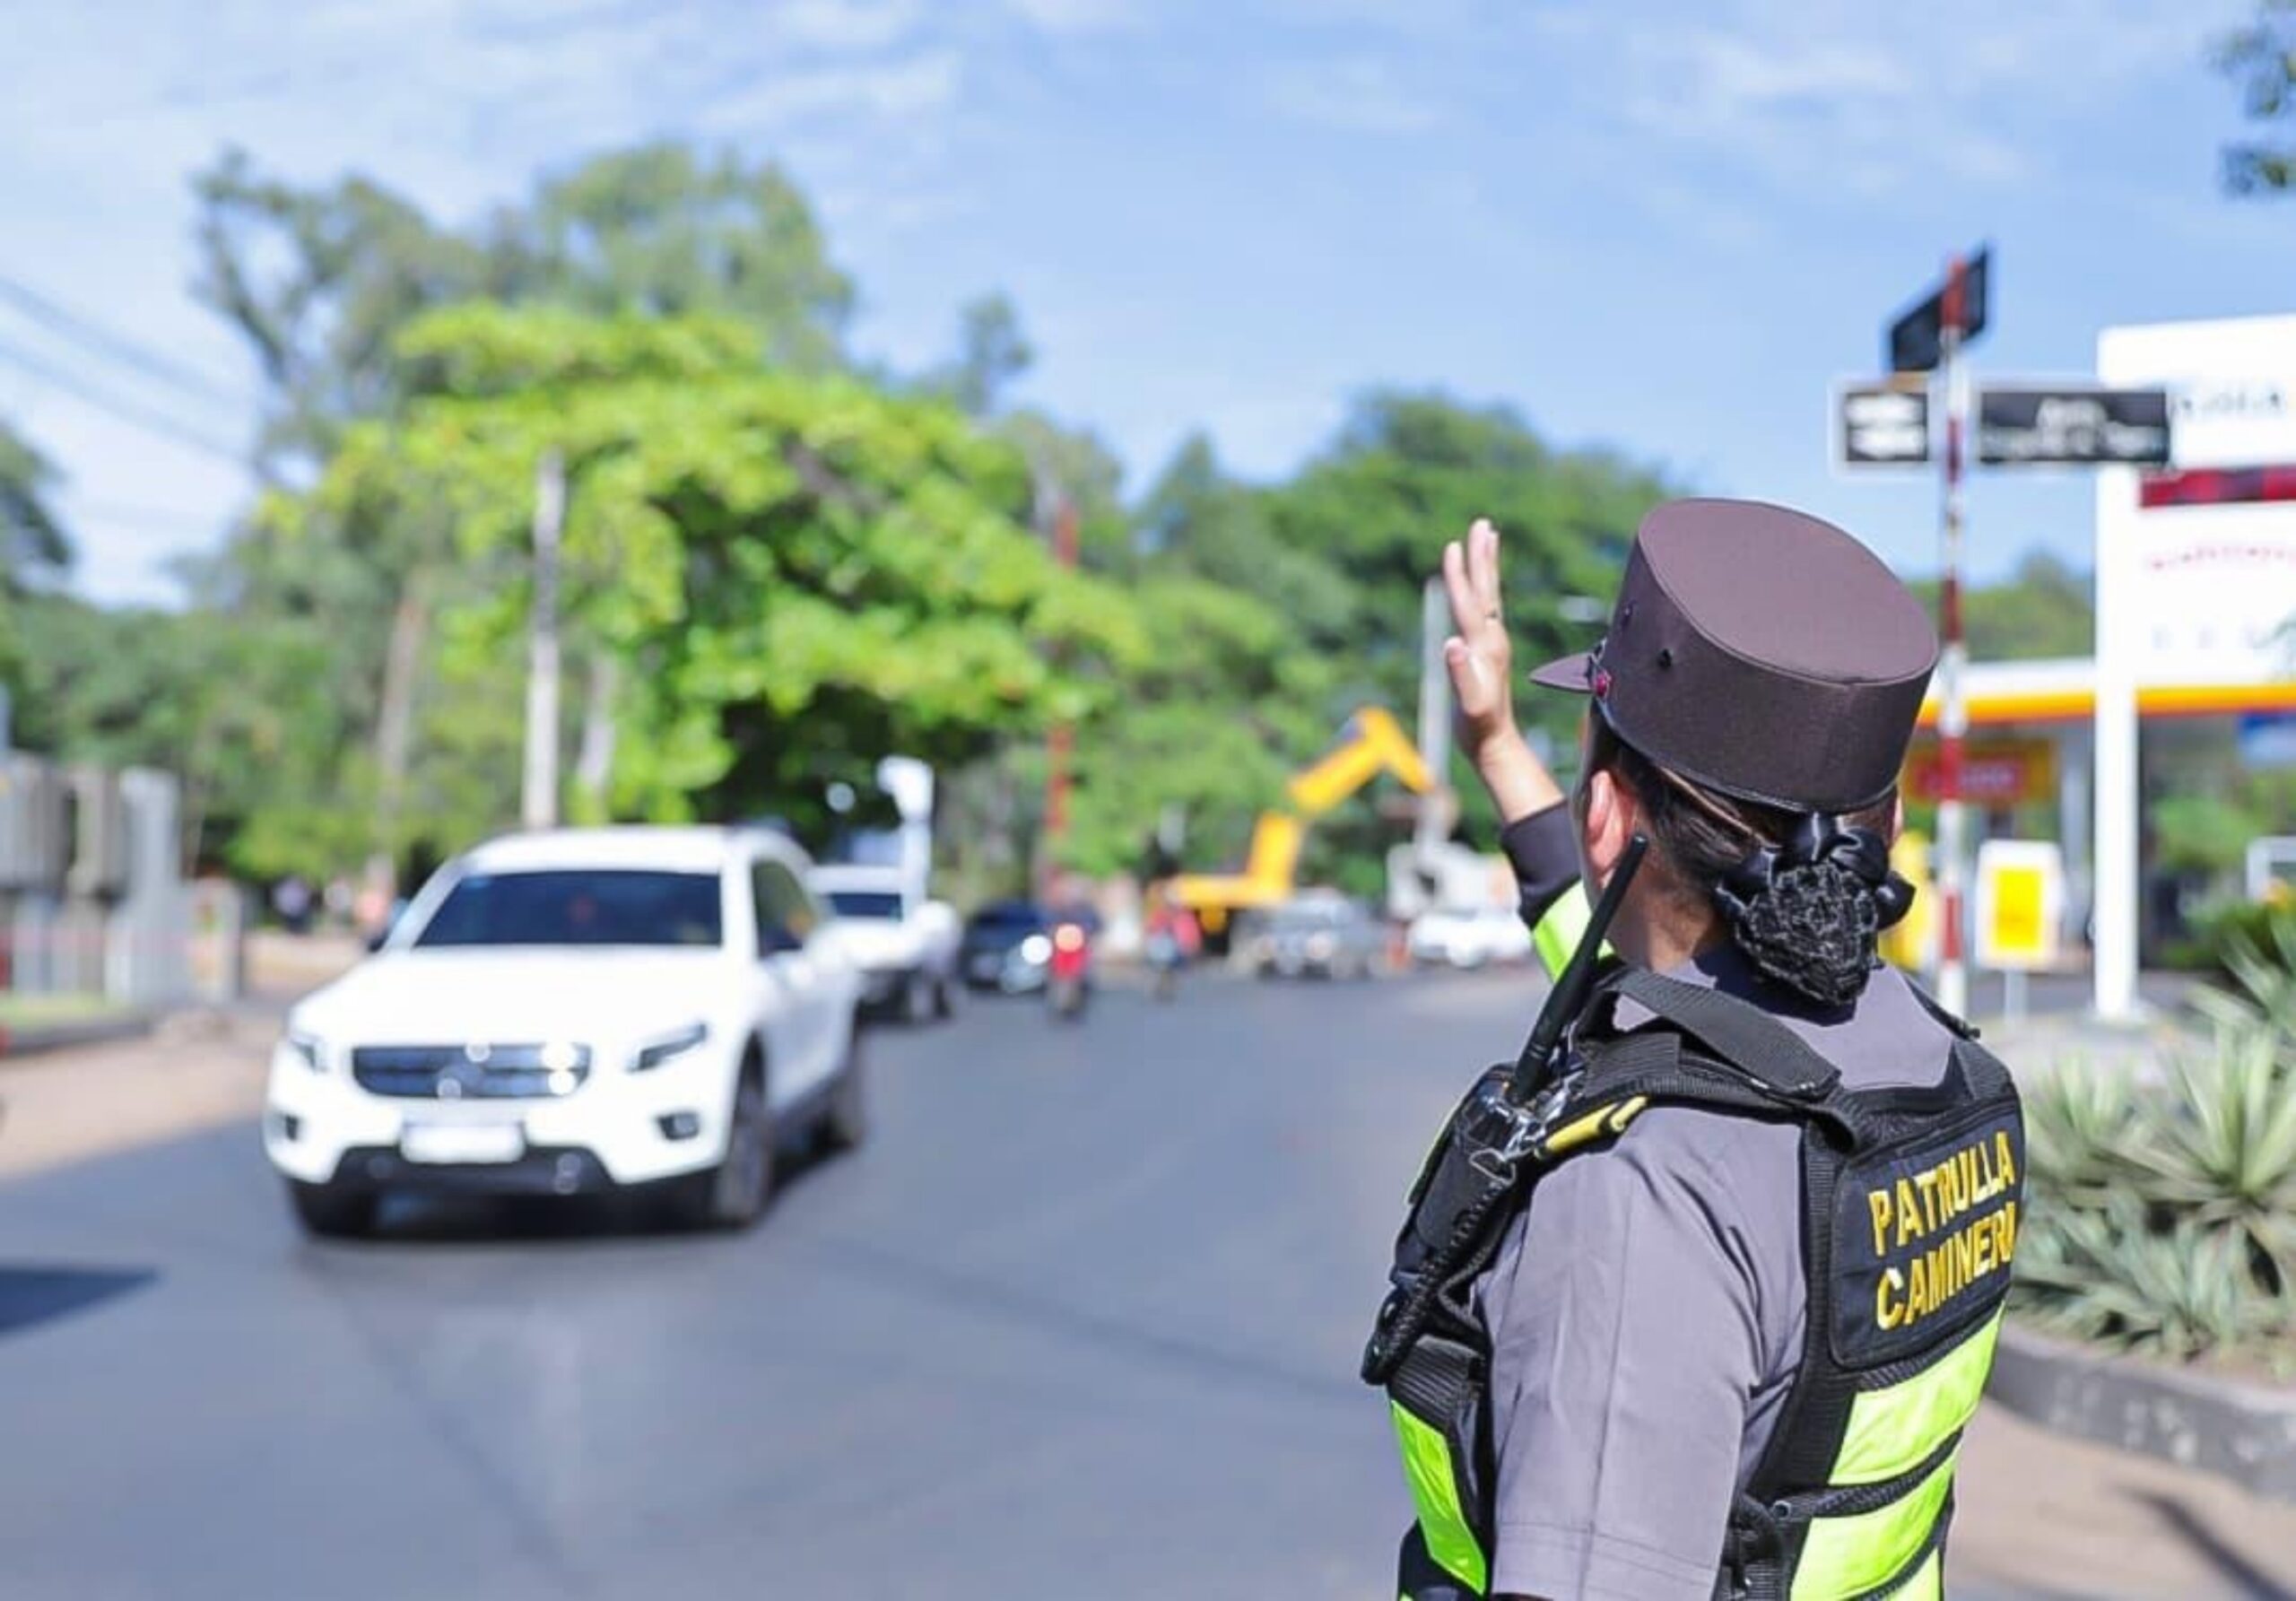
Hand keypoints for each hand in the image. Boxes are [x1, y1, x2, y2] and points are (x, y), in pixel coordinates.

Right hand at [1440, 518, 1515, 761]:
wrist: (1495, 743)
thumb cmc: (1478, 726)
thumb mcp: (1469, 704)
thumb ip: (1461, 674)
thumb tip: (1452, 642)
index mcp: (1485, 646)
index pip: (1470, 602)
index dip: (1460, 575)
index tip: (1454, 546)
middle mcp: (1492, 638)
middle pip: (1486, 589)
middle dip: (1482, 556)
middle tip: (1482, 524)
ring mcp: (1492, 643)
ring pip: (1489, 595)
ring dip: (1486, 566)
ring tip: (1486, 538)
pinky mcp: (1488, 650)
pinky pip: (1485, 609)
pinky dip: (1482, 588)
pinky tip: (1479, 584)